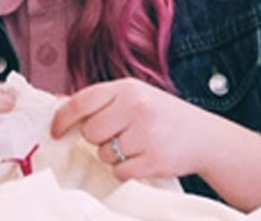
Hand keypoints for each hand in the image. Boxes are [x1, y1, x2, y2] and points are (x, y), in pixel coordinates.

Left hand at [49, 78, 260, 209]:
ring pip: (104, 155)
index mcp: (128, 88)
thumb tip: (58, 104)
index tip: (55, 131)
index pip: (81, 101)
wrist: (205, 137)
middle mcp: (136, 107)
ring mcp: (145, 134)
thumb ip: (101, 101)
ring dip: (114, 156)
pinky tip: (143, 159)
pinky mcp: (152, 159)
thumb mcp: (136, 97)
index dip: (62, 118)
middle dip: (98, 139)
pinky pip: (119, 172)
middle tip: (118, 136)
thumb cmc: (164, 116)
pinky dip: (126, 170)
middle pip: (90, 132)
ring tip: (137, 146)